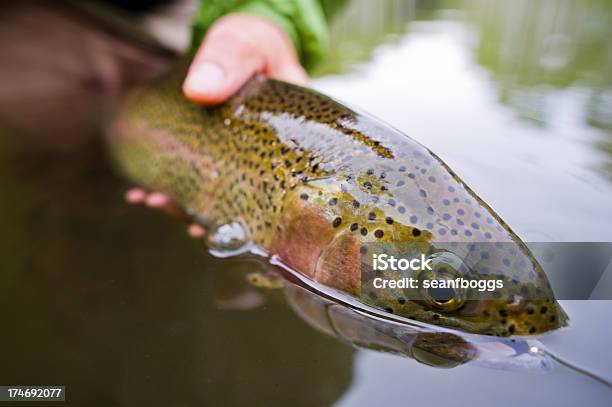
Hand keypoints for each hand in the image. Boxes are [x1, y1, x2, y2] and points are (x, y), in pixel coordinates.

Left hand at [126, 14, 308, 237]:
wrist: (245, 40)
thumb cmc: (255, 42)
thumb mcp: (248, 43)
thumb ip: (231, 59)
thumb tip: (198, 92)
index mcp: (287, 143)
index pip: (277, 189)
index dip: (250, 213)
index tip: (221, 220)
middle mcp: (265, 158)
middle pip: (243, 200)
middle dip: (208, 214)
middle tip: (178, 214)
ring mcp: (238, 159)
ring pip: (216, 194)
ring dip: (184, 204)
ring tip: (152, 200)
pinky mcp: (214, 153)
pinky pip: (195, 176)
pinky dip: (171, 185)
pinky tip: (143, 190)